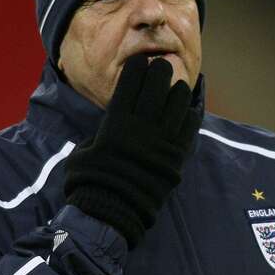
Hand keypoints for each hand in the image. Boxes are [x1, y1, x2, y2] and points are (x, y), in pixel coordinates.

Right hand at [64, 54, 201, 247]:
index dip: (136, 68)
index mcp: (116, 122)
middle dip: (159, 71)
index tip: (139, 62)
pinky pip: (190, 125)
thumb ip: (99, 133)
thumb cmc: (91, 182)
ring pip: (178, 101)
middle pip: (157, 85)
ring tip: (176, 87)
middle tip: (160, 66)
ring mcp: (163, 140)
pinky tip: (187, 110)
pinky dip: (190, 113)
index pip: (130, 83)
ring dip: (178, 90)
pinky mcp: (177, 155)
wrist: (114, 212)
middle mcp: (142, 126)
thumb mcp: (84, 151)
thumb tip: (108, 125)